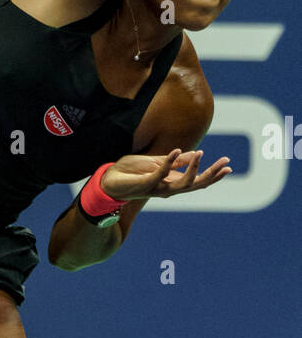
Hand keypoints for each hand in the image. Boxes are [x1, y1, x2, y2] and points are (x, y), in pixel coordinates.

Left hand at [100, 149, 231, 201]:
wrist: (108, 181)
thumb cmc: (130, 173)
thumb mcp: (156, 162)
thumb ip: (174, 161)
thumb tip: (193, 154)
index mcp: (172, 182)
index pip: (197, 180)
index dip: (213, 174)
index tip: (228, 166)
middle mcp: (168, 188)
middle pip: (196, 185)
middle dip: (211, 175)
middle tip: (226, 164)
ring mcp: (158, 187)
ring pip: (182, 183)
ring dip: (193, 168)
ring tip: (201, 153)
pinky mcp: (146, 183)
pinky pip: (161, 173)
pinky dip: (170, 162)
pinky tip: (176, 150)